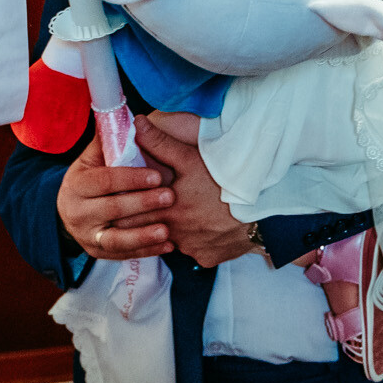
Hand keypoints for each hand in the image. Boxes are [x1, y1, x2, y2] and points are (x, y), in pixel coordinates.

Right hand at [55, 138, 173, 259]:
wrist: (71, 210)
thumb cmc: (90, 178)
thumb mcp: (93, 159)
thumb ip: (110, 142)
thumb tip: (132, 118)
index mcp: (76, 185)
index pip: (105, 181)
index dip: (131, 178)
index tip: (157, 176)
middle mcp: (77, 213)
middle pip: (112, 209)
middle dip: (143, 204)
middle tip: (170, 197)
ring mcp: (87, 236)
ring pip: (116, 239)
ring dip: (143, 236)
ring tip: (167, 230)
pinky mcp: (98, 253)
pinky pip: (124, 255)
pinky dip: (147, 251)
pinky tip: (168, 245)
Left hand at [134, 112, 254, 268]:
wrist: (261, 212)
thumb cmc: (225, 183)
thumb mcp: (190, 159)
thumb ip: (160, 144)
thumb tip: (137, 124)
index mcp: (164, 211)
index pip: (129, 215)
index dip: (125, 206)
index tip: (121, 199)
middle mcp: (174, 235)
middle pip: (147, 231)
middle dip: (143, 221)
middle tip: (143, 208)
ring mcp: (191, 249)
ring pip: (172, 242)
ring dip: (169, 232)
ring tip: (177, 216)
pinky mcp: (208, 258)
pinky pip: (195, 251)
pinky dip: (194, 242)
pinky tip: (199, 229)